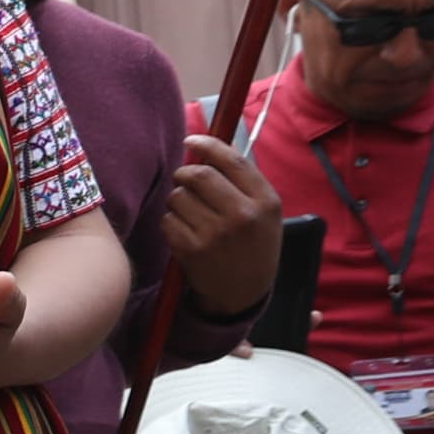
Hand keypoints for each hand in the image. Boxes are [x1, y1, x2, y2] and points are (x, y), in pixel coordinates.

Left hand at [160, 134, 285, 312]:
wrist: (244, 294)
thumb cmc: (253, 245)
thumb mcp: (264, 212)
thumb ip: (243, 180)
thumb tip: (210, 146)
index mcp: (266, 201)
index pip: (232, 160)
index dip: (206, 145)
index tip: (191, 140)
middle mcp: (243, 215)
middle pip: (199, 175)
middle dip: (185, 174)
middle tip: (184, 181)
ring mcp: (217, 234)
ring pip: (179, 197)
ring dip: (177, 200)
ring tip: (190, 213)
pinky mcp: (193, 250)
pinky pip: (168, 220)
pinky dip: (170, 222)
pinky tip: (184, 232)